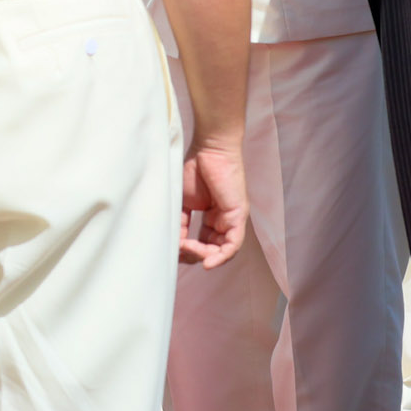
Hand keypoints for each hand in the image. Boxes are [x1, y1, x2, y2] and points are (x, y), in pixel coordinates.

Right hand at [180, 141, 247, 268]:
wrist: (210, 147)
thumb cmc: (195, 167)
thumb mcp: (182, 200)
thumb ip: (179, 222)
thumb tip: (174, 244)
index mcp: (211, 217)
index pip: (201, 244)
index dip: (186, 250)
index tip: (172, 247)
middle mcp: (223, 221)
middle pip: (211, 251)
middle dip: (194, 255)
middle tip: (180, 249)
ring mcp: (232, 220)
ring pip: (222, 251)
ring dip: (204, 256)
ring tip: (189, 250)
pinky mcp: (238, 217)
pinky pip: (233, 245)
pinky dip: (221, 257)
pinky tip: (207, 262)